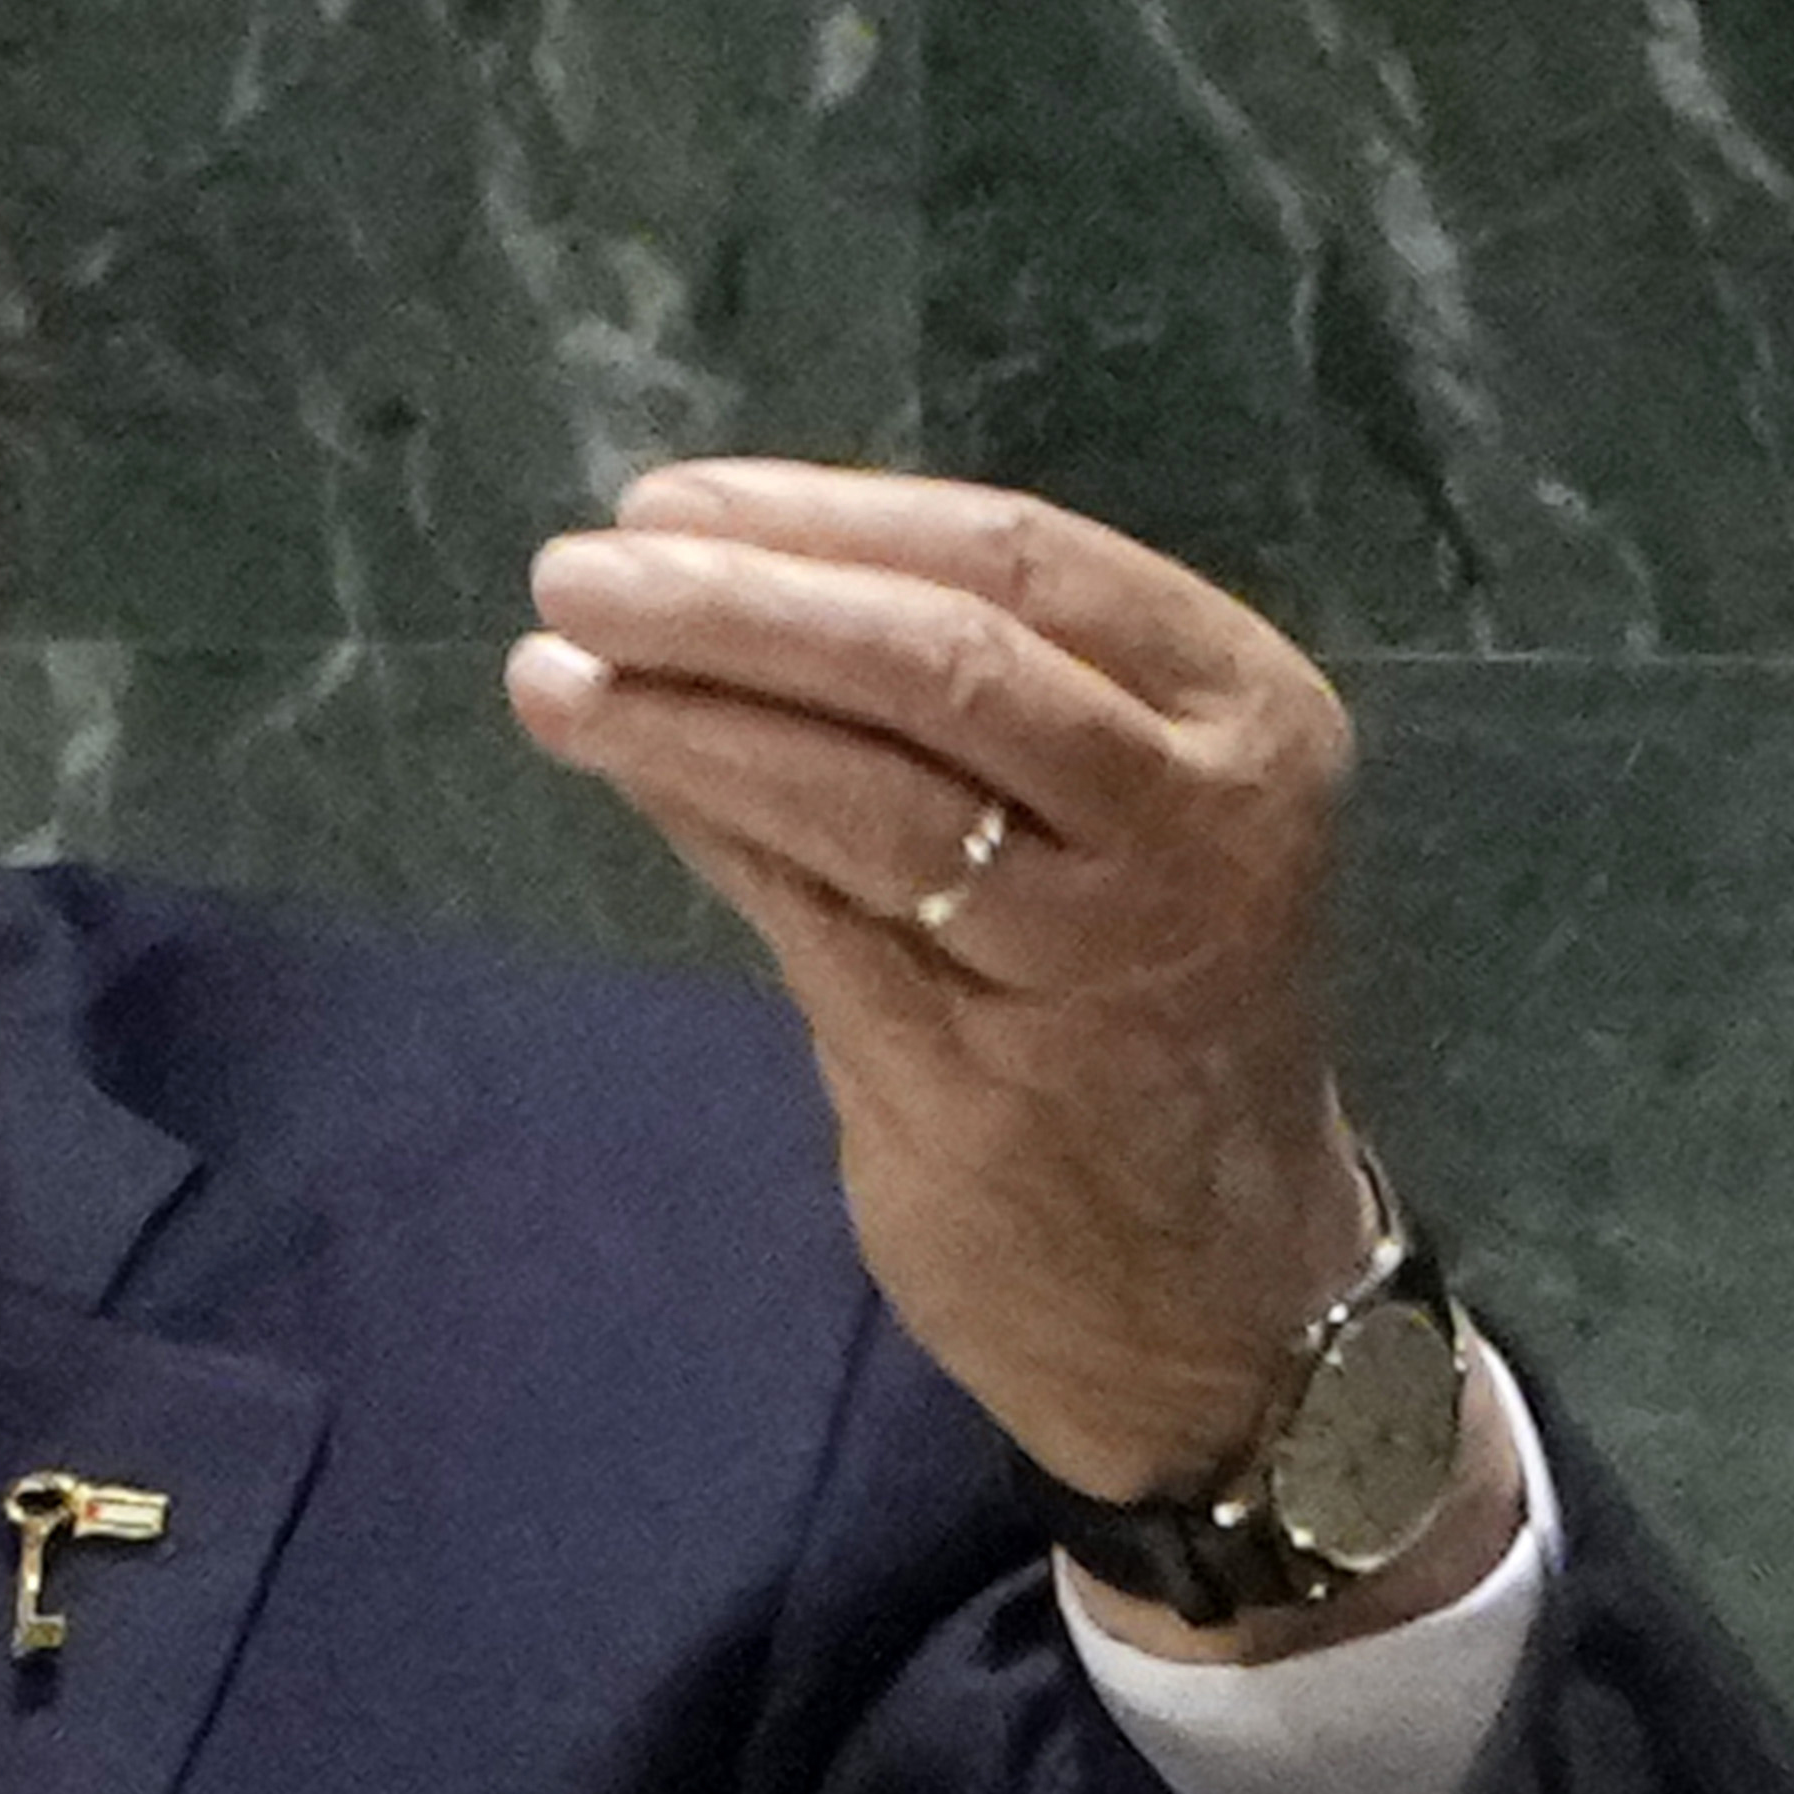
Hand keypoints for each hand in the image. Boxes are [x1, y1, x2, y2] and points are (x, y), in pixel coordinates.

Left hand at [502, 460, 1405, 1536]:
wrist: (1217, 1289)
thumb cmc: (1134, 1013)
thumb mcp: (1091, 822)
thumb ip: (931, 705)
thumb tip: (697, 583)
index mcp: (1243, 711)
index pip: (1018, 557)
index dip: (822, 517)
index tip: (667, 504)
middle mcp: (1201, 818)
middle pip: (941, 658)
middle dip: (736, 601)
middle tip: (577, 571)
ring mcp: (1104, 954)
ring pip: (869, 786)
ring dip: (687, 712)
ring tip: (550, 668)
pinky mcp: (991, 1077)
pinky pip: (817, 911)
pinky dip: (704, 819)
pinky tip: (617, 766)